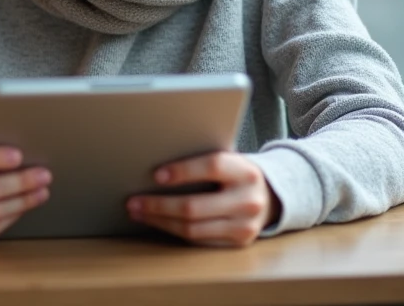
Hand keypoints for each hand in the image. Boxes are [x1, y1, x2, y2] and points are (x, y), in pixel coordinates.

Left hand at [126, 152, 279, 246]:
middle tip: (133, 201)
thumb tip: (156, 162)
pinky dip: (173, 231)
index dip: (183, 171)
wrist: (270, 197)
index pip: (212, 167)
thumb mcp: (229, 160)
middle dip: (158, 205)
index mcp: (245, 171)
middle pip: (194, 207)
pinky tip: (157, 222)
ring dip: (159, 221)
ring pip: (192, 229)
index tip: (155, 175)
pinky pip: (198, 240)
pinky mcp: (237, 243)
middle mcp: (248, 200)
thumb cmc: (236, 174)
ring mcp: (244, 226)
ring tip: (138, 212)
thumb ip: (203, 160)